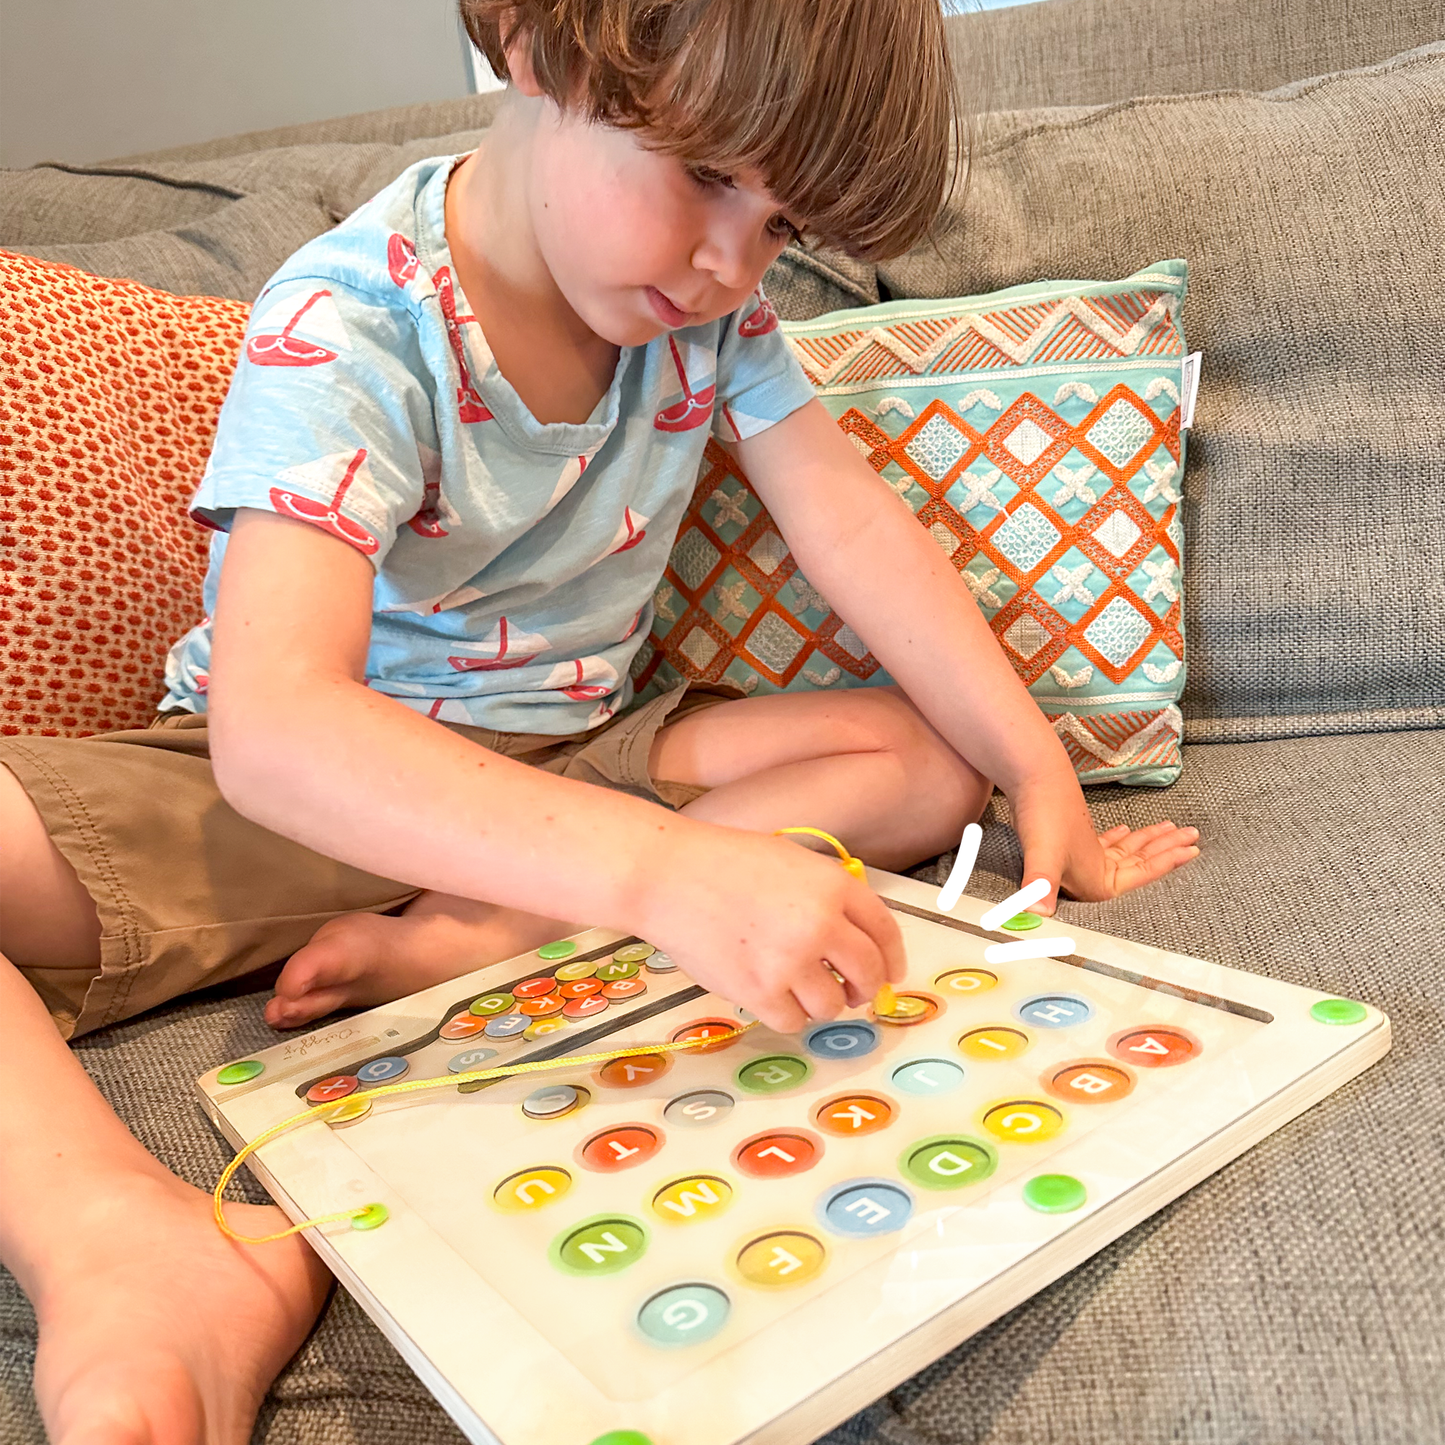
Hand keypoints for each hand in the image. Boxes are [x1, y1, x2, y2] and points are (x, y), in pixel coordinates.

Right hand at [634, 824, 905, 1033]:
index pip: (885, 930)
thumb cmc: (722, 862)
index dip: (892, 957)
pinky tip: (770, 995)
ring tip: (798, 989)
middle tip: (852, 992)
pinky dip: (786, 1014)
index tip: (890, 972)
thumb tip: (852, 939)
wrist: (668, 877)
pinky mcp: (760, 992)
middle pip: (868, 973)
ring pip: (832, 1005)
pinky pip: (793, 1021)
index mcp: (833, 885)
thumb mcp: (790, 861)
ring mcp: (791, 961)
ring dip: (822, 1002)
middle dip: (866, 988)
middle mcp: (821, 924)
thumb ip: (826, 894)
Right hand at [1010, 773, 1200, 915]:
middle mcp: (1090, 876)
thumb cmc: (1040, 819)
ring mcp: (1084, 860)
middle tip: (1193, 836)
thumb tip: (1035, 912)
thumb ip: (1040, 884)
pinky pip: (1109, 846)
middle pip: (1139, 865)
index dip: (1167, 864)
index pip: (1139, 875)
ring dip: (1150, 842)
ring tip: (1173, 829)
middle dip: (1167, 851)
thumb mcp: (1044, 854)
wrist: (1028, 784)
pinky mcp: (1076, 844)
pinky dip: (1122, 839)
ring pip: (1128, 853)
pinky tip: (1128, 830)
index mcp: (1091, 884)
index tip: (1192, 852)